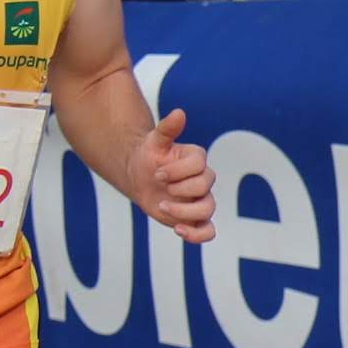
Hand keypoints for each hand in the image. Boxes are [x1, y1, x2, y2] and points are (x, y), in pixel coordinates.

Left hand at [133, 105, 216, 242]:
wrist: (139, 177)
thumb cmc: (148, 157)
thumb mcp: (153, 141)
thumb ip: (167, 129)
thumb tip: (179, 112)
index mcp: (197, 159)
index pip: (199, 164)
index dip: (178, 170)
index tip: (157, 173)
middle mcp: (203, 179)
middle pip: (205, 185)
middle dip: (180, 189)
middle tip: (160, 188)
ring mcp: (200, 200)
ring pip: (208, 209)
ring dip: (185, 211)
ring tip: (162, 207)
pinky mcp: (194, 219)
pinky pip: (208, 231)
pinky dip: (197, 235)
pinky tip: (178, 231)